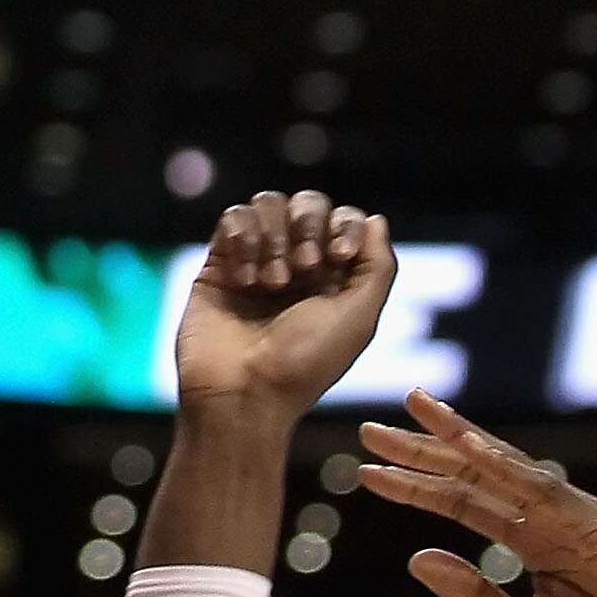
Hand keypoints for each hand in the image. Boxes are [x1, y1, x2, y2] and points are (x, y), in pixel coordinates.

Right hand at [176, 191, 395, 423]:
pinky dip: (242, 240)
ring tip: (269, 283)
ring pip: (268, 204)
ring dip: (272, 238)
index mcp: (333, 278)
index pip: (343, 220)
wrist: (240, 393)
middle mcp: (296, 264)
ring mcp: (256, 260)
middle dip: (306, 227)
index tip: (336, 258)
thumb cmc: (304, 365)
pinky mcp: (219, 261)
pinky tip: (243, 280)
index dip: (342, 227)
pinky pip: (232, 217)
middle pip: (307, 203)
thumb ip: (377, 267)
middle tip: (302, 269)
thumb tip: (376, 219)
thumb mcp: (358, 320)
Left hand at [358, 393, 596, 596]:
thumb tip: (416, 558)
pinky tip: (466, 446)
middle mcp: (545, 516)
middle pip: (472, 472)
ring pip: (501, 466)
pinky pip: (540, 487)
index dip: (414, 486)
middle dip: (421, 449)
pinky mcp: (594, 522)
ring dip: (454, 437)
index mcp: (530, 539)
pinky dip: (503, 463)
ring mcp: (570, 513)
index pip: (461, 501)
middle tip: (368, 430)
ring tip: (412, 409)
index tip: (365, 473)